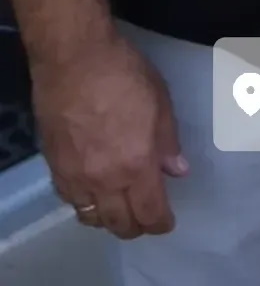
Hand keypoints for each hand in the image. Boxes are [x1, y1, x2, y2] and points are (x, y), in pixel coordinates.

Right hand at [33, 29, 188, 238]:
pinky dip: (84, 204)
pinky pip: (70, 201)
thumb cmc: (123, 73)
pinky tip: (92, 193)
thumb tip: (178, 171)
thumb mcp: (160, 101)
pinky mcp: (55, 167)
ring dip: (108, 219)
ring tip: (119, 209)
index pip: (149, 213)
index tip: (167, 222)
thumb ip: (168, 142)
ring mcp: (76, 176)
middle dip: (136, 227)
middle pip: (119, 224)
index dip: (160, 223)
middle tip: (145, 218)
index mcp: (136, 164)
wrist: (74, 59)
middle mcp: (105, 180)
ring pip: (92, 218)